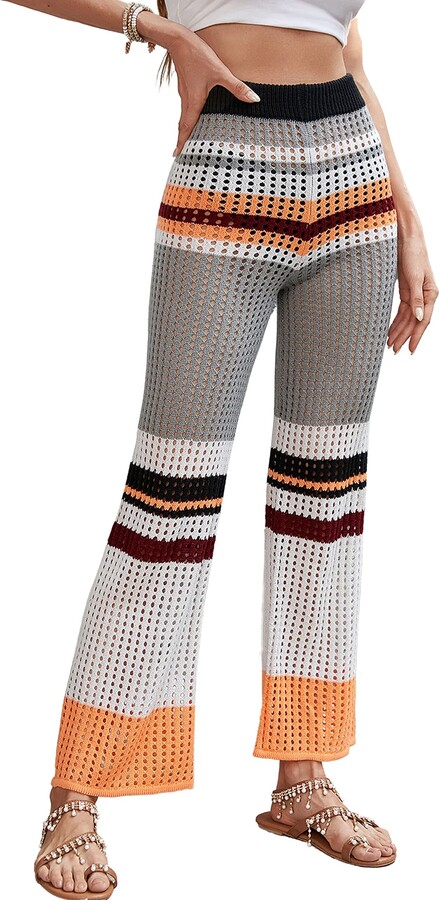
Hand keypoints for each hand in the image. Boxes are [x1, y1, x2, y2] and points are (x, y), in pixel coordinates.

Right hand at [166, 31, 260, 155]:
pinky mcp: (185, 86)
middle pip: (182, 126)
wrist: (179, 40)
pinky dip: (187, 117)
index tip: (177, 155)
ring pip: (183, 117)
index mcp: (194, 102)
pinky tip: (193, 116)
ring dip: (184, 129)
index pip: (186, 128)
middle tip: (180, 153)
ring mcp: (185, 94)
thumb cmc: (198, 56)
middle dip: (181, 140)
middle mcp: (187, 101)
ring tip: (187, 139)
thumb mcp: (220, 72)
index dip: (182, 143)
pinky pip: (185, 107)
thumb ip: (237, 87)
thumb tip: (254, 99)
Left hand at [387, 228, 437, 353]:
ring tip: (390, 344)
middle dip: (404, 337)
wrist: (406, 239)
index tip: (410, 349)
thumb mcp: (414, 276)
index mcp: (430, 294)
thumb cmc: (413, 254)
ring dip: (399, 331)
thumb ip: (416, 298)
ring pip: (407, 319)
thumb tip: (419, 317)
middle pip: (414, 322)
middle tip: (394, 350)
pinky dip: (395, 321)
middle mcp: (424, 297)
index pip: (423, 321)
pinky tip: (390, 330)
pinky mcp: (406, 291)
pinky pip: (401, 311)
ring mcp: (414, 295)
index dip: (416, 336)